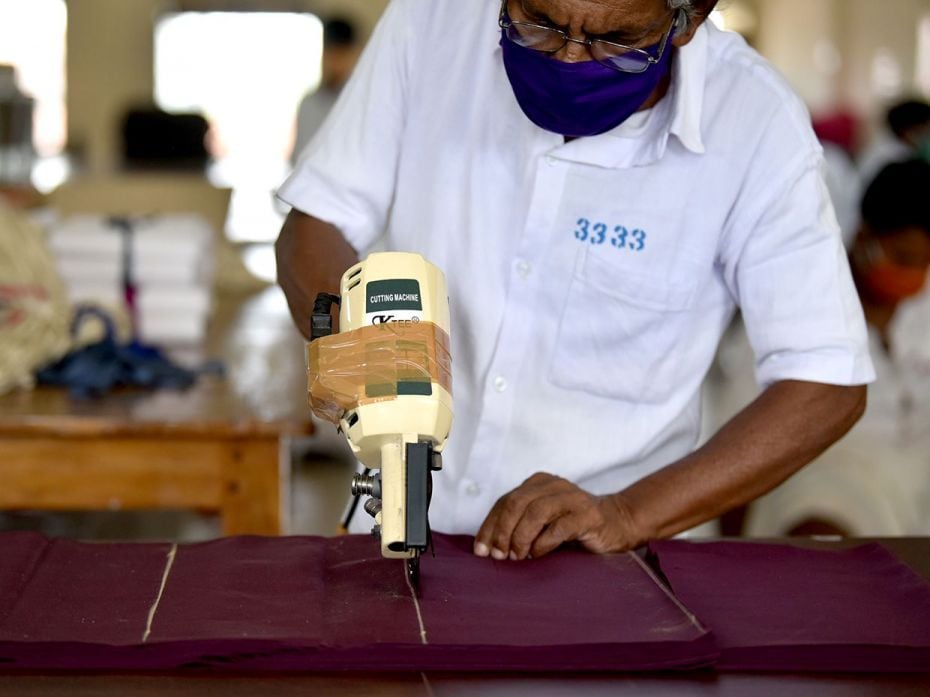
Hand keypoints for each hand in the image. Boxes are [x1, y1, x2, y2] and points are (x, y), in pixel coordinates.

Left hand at [473, 473, 640, 560]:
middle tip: (499, 556)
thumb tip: (488, 547)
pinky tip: (538, 554)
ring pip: (535, 512)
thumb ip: (519, 524)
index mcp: (538, 483)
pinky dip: (543, 543)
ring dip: (521, 538)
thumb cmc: (572, 526)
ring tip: (518, 557)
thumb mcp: (542, 521)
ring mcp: (572, 497)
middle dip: (502, 532)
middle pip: (516, 504)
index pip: (505, 502)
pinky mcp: (588, 515)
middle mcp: (553, 485)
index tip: (481, 551)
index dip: (489, 526)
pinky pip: (559, 527)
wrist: (616, 523)